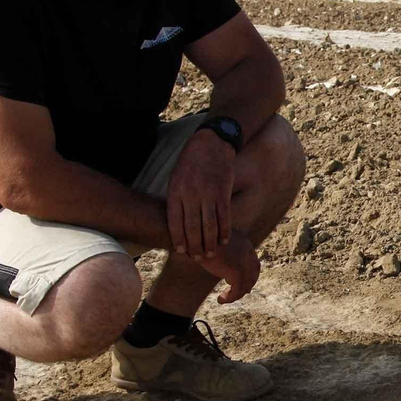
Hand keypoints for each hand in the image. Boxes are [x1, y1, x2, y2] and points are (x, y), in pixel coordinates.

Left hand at [167, 130, 235, 258]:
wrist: (210, 143)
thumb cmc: (190, 162)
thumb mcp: (176, 178)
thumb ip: (176, 199)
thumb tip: (176, 223)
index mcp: (176, 191)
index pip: (175, 221)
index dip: (178, 238)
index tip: (181, 251)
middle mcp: (191, 194)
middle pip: (192, 227)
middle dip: (195, 245)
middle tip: (198, 258)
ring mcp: (208, 193)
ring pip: (209, 225)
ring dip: (210, 242)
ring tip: (211, 253)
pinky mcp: (223, 192)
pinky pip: (224, 216)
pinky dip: (225, 230)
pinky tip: (224, 240)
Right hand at [197, 232, 259, 303]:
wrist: (195, 234)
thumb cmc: (198, 236)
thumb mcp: (214, 241)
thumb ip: (220, 250)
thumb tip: (218, 260)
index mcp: (244, 243)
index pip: (253, 262)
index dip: (250, 274)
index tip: (242, 283)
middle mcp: (248, 252)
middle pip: (253, 273)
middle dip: (247, 285)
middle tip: (236, 294)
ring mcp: (244, 262)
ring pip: (246, 284)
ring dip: (236, 294)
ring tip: (224, 297)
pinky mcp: (236, 271)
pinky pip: (237, 290)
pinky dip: (231, 297)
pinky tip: (220, 299)